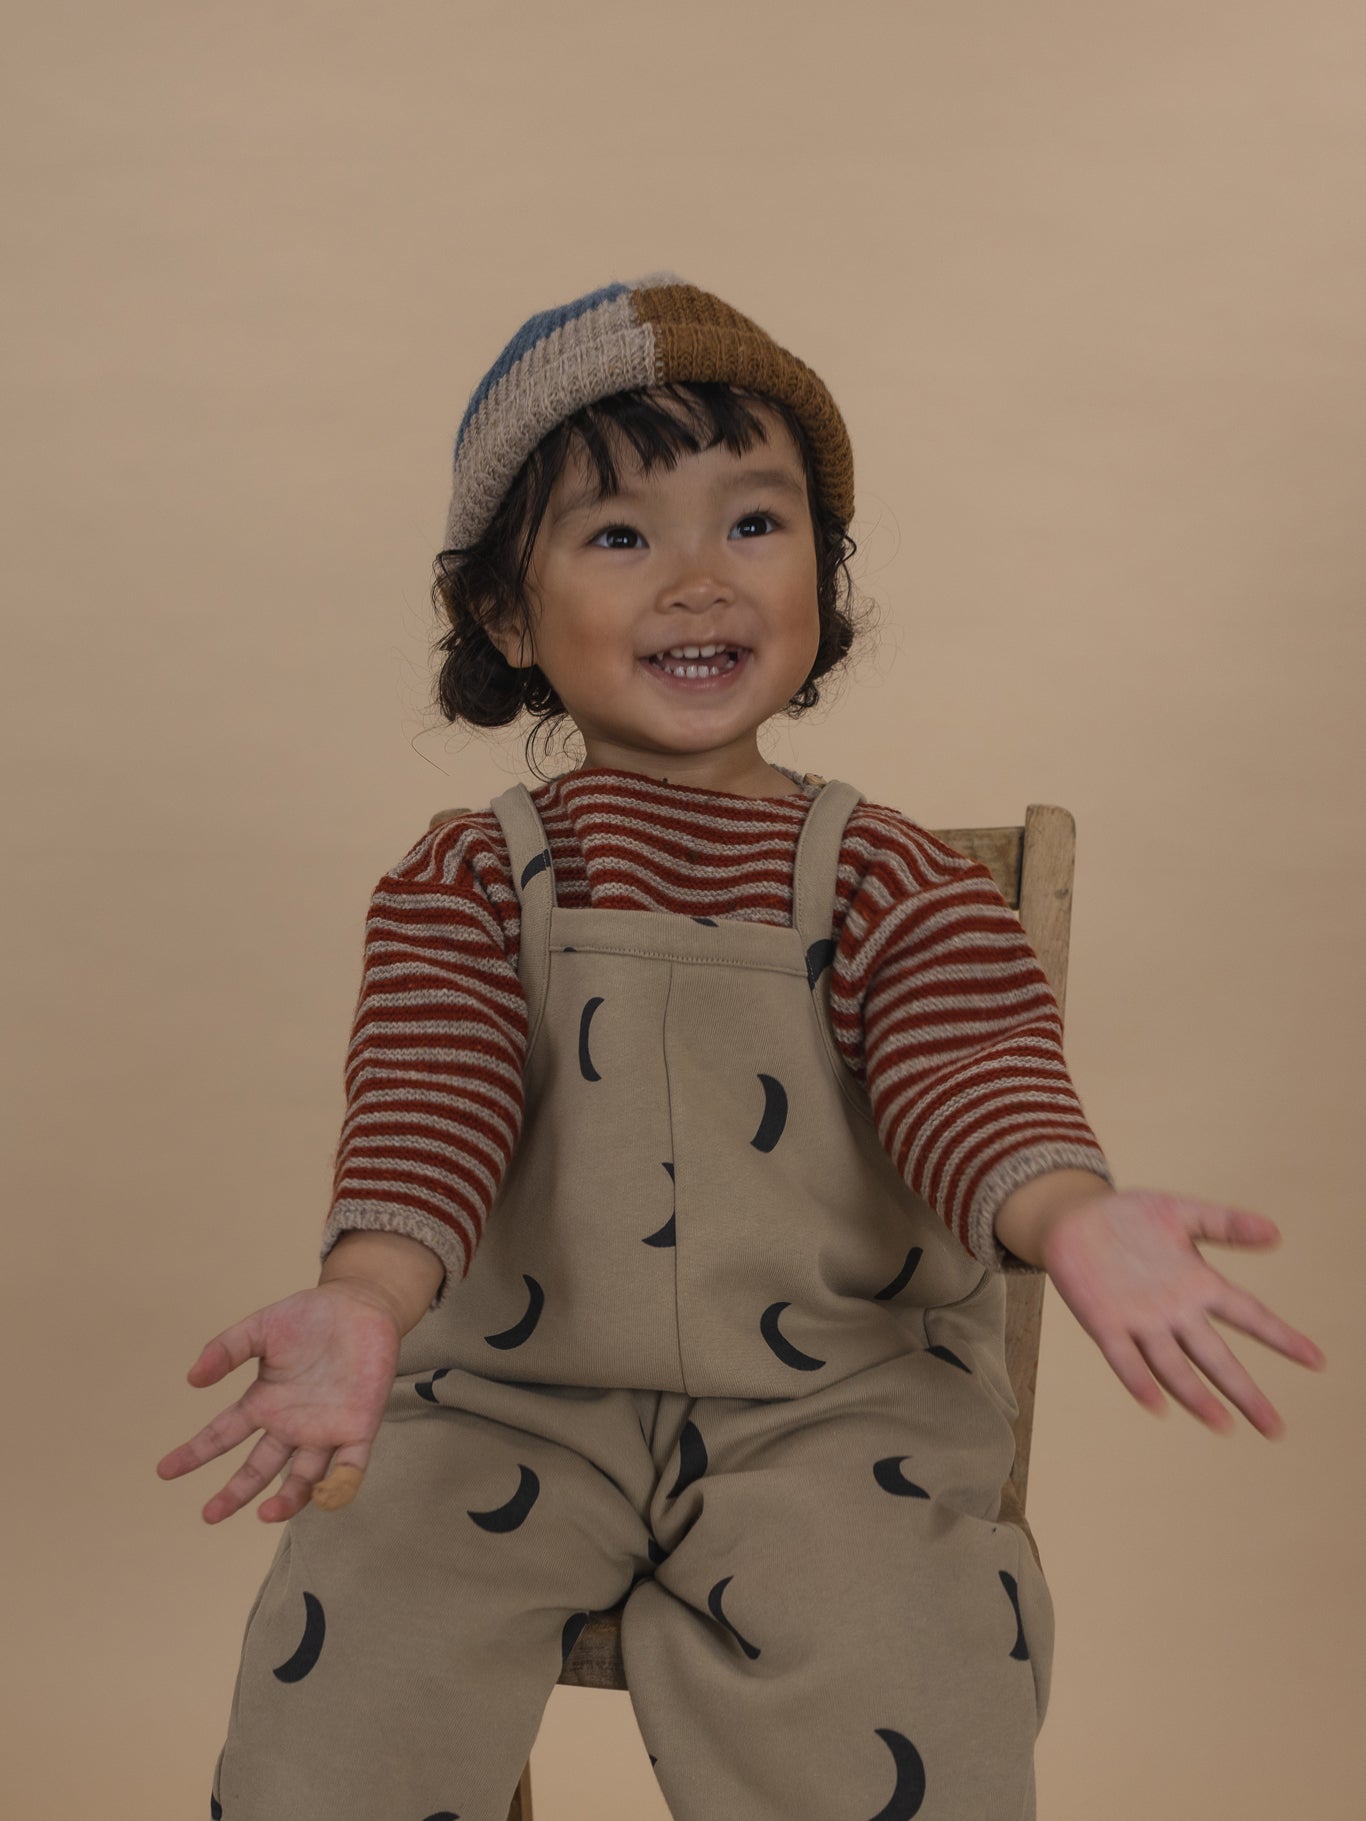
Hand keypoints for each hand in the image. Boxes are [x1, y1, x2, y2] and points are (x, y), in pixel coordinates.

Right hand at [155, 1282, 402, 1522]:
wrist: (362, 1303)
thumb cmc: (310, 1316)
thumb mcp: (261, 1328)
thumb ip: (226, 1348)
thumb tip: (192, 1379)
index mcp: (264, 1403)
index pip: (223, 1435)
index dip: (195, 1453)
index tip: (165, 1470)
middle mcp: (290, 1425)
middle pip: (258, 1469)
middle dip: (234, 1493)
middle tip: (211, 1514)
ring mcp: (324, 1430)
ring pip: (303, 1478)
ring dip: (287, 1501)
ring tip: (266, 1513)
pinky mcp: (359, 1428)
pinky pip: (350, 1467)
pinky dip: (339, 1486)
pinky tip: (324, 1494)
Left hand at [1039, 1188, 1326, 1436]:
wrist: (1072, 1217)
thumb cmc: (1129, 1217)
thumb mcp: (1181, 1212)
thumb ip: (1224, 1223)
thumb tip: (1275, 1232)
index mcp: (1197, 1284)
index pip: (1248, 1314)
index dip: (1281, 1336)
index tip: (1317, 1359)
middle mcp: (1174, 1311)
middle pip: (1216, 1356)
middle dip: (1245, 1391)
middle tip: (1275, 1428)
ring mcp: (1139, 1320)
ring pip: (1173, 1365)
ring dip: (1196, 1395)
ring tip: (1222, 1424)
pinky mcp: (1103, 1322)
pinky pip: (1122, 1357)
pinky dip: (1138, 1380)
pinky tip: (1156, 1404)